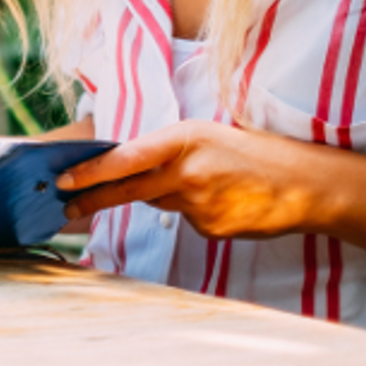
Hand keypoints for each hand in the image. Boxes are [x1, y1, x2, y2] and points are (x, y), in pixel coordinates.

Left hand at [57, 119, 321, 239]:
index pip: (126, 157)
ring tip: (207, 181)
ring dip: (167, 195)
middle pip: (129, 189)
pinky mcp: (210, 228)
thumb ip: (167, 153)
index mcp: (184, 138)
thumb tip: (130, 172)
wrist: (302, 183)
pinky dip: (196, 211)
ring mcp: (198, 204)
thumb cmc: (251, 152)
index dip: (92, 171)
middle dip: (94, 198)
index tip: (63, 181)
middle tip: (67, 205)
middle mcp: (187, 171)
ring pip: (161, 203)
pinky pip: (188, 220)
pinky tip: (223, 200)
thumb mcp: (205, 136)